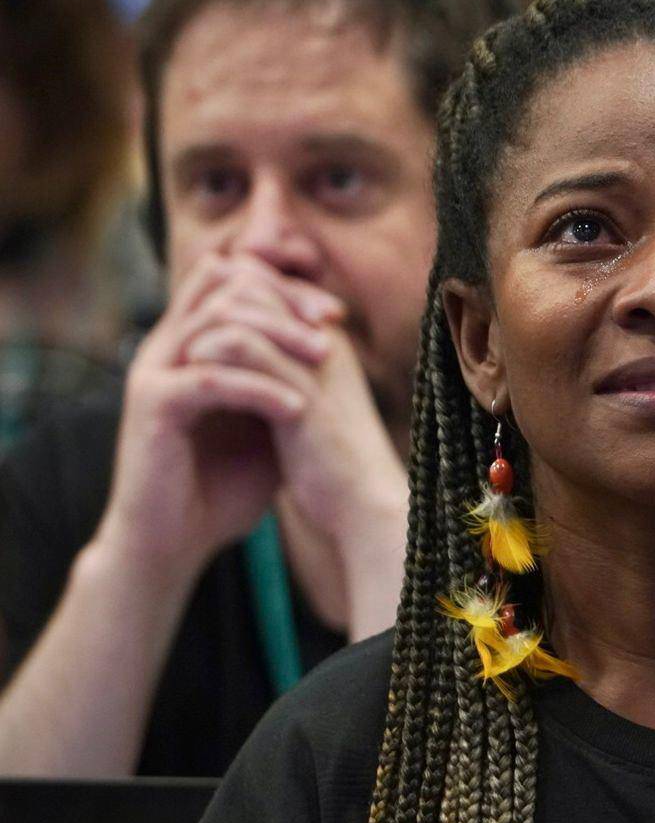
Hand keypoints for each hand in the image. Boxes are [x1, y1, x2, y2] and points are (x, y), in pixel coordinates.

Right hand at [93, 254, 343, 590]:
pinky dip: (257, 388)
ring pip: (217, 324)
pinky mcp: (153, 407)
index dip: (285, 288)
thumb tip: (333, 346)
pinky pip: (209, 378)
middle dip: (285, 303)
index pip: (235, 281)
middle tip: (330, 330)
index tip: (335, 313)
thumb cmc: (224, 484)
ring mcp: (154, 373)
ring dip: (278, 337)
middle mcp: (166, 348)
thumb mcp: (268, 422)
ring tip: (324, 360)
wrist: (176, 542)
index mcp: (190, 344)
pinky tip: (296, 407)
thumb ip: (285, 379)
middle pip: (226, 288)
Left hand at [177, 262, 408, 634]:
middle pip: (260, 286)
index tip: (195, 318)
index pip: (275, 290)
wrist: (365, 507)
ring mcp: (315, 364)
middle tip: (175, 322)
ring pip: (249, 309)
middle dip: (213, 299)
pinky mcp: (300, 391)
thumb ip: (282, 386)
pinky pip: (244, 347)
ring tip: (175, 346)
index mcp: (330, 347)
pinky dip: (210, 352)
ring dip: (207, 323)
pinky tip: (188, 371)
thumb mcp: (310, 415)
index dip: (232, 296)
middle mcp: (326, 344)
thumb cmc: (338, 469)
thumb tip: (245, 376)